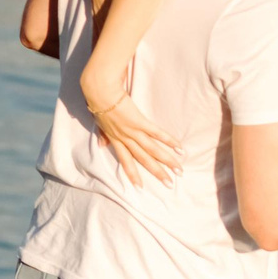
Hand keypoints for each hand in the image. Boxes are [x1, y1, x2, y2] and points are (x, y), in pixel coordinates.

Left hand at [82, 63, 181, 185]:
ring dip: (167, 161)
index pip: (125, 161)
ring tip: (179, 170)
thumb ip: (103, 135)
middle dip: (157, 173)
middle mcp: (125, 139)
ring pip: (152, 150)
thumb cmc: (98, 104)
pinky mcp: (140, 121)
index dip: (132, 174)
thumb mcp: (99, 122)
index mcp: (115, 139)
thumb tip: (101, 145)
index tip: (140, 187)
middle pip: (144, 159)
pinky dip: (168, 141)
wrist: (100, 91)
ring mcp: (133, 131)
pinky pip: (157, 134)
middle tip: (170, 184)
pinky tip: (179, 148)